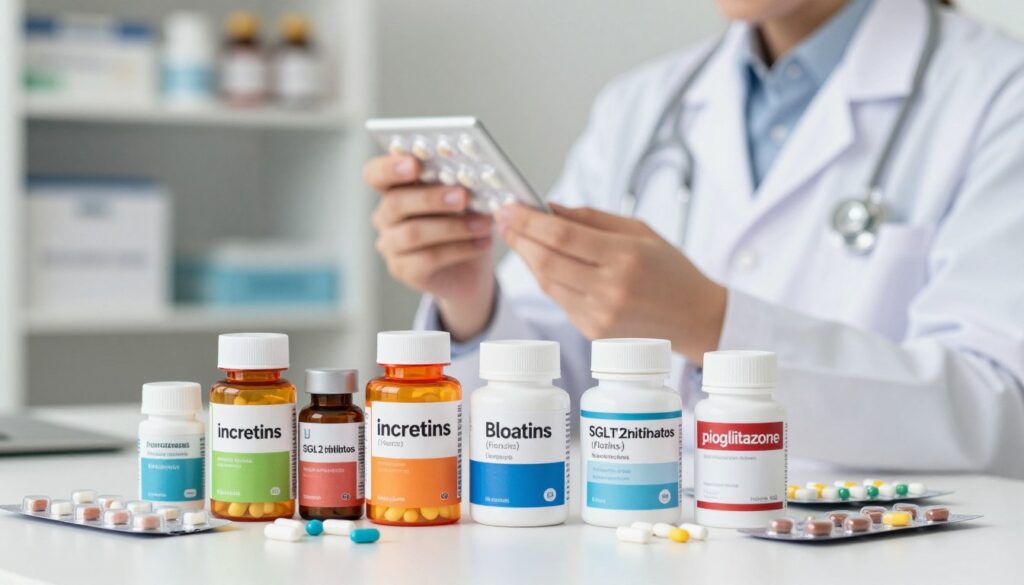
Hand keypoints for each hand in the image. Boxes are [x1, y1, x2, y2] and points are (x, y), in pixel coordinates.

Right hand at [364, 154, 495, 339]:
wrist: (469, 269)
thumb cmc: (463, 224)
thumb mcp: (464, 201)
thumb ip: (458, 187)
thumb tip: (471, 176)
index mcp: (394, 189)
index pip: (375, 174)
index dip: (389, 168)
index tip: (414, 164)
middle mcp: (386, 216)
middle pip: (396, 203)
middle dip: (431, 198)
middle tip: (463, 196)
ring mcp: (391, 245)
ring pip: (413, 233)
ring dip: (453, 227)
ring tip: (483, 223)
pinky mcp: (403, 270)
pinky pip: (428, 258)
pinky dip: (459, 249)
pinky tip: (481, 243)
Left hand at [496, 203, 725, 363]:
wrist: (695, 318)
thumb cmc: (670, 269)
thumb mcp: (639, 230)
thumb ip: (590, 218)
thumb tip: (547, 207)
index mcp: (625, 257)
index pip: (562, 237)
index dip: (529, 221)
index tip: (509, 206)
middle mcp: (611, 289)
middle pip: (546, 261)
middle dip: (518, 237)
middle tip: (503, 219)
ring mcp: (600, 315)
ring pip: (546, 282)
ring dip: (527, 257)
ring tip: (518, 236)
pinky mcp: (593, 332)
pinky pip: (558, 300)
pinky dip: (545, 277)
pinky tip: (542, 261)